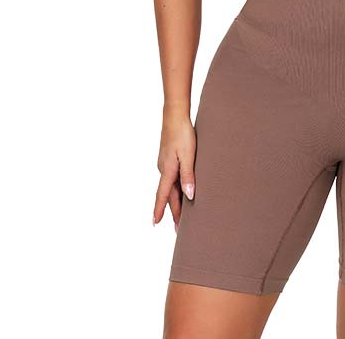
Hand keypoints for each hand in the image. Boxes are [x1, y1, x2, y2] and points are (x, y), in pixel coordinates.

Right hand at [153, 111, 195, 230]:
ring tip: (181, 214)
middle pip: (167, 194)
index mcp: (167, 170)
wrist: (175, 115)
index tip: (155, 224)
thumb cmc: (183, 134)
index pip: (163, 196)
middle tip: (178, 228)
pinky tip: (180, 190)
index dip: (159, 211)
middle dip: (173, 212)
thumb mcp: (189, 155)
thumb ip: (188, 176)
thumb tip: (189, 196)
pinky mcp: (168, 158)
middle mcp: (163, 169)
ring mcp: (165, 163)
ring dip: (174, 201)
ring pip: (169, 187)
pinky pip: (171, 178)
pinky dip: (175, 188)